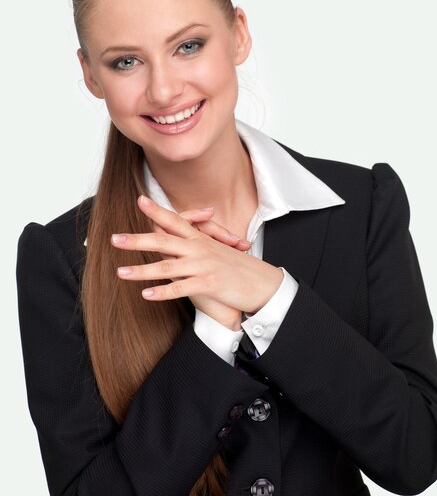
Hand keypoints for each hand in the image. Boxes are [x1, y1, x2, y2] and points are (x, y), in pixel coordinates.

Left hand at [111, 195, 283, 328]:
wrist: (263, 283)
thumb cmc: (239, 268)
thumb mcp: (217, 251)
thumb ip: (196, 245)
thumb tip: (174, 245)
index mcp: (201, 239)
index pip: (176, 220)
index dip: (157, 211)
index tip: (139, 201)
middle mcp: (200, 249)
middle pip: (164, 241)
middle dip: (137, 240)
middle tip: (114, 239)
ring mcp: (204, 266)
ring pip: (167, 267)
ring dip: (141, 270)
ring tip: (120, 272)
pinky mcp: (209, 284)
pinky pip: (181, 288)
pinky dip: (162, 292)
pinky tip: (145, 295)